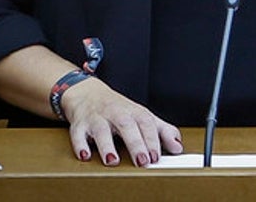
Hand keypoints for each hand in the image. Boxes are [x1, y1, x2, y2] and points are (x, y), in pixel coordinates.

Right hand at [62, 77, 182, 166]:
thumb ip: (162, 131)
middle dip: (135, 143)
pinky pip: (77, 133)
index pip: (146, 123)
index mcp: (134, 111)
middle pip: (127, 125)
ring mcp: (97, 117)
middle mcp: (116, 113)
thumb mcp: (142, 116)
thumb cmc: (118, 109)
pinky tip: (85, 155)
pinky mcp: (79, 124)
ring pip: (101, 129)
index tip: (156, 156)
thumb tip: (177, 146)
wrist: (88, 93)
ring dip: (106, 145)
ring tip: (112, 160)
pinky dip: (80, 144)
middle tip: (142, 161)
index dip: (152, 139)